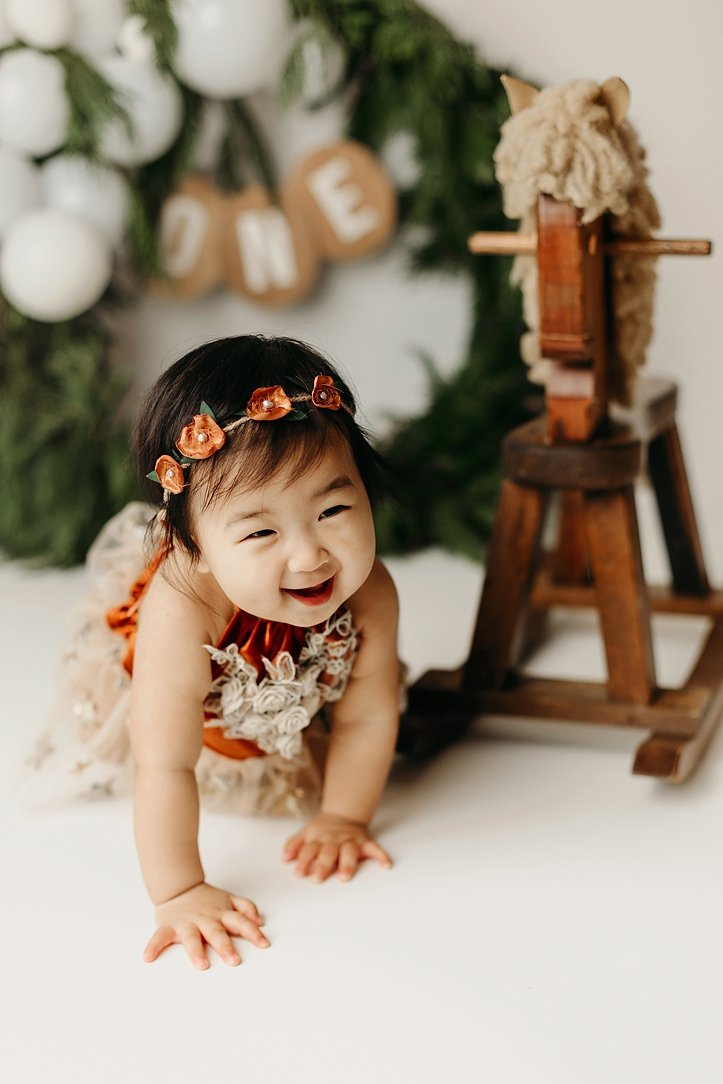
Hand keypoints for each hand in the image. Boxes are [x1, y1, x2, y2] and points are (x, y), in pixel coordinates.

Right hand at [143, 881, 268, 969]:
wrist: (178, 887)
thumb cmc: (206, 899)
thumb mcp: (229, 899)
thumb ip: (245, 908)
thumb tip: (261, 921)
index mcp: (221, 913)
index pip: (240, 921)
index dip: (252, 932)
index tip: (263, 944)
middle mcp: (205, 919)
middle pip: (217, 932)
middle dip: (225, 946)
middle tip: (234, 960)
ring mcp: (187, 923)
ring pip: (192, 937)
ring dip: (196, 951)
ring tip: (201, 964)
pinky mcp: (169, 927)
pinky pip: (159, 937)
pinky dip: (153, 946)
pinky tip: (148, 957)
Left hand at [282, 812, 391, 882]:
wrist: (343, 814)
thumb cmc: (322, 831)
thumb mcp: (305, 833)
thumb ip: (293, 845)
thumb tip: (284, 858)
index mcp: (318, 838)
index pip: (309, 850)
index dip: (303, 861)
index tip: (299, 874)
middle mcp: (334, 839)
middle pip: (327, 852)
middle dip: (322, 865)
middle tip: (317, 878)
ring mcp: (350, 840)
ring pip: (349, 851)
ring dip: (347, 863)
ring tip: (344, 876)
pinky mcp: (365, 841)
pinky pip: (374, 848)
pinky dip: (381, 855)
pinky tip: (385, 865)